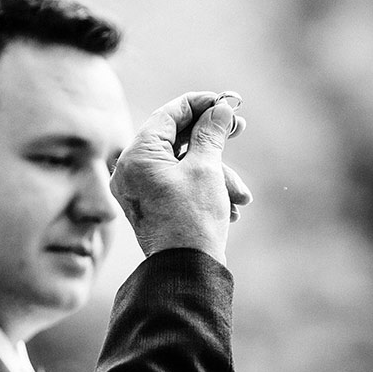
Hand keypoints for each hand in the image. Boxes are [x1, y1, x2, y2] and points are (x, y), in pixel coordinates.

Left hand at [112, 92, 252, 263]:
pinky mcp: (151, 206)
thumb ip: (211, 133)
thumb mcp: (207, 168)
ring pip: (183, 164)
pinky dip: (206, 188)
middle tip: (239, 127)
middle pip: (176, 138)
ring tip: (241, 195)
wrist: (187, 271)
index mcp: (136, 155)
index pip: (169, 114)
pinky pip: (179, 184)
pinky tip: (230, 205)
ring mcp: (139, 189)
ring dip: (217, 174)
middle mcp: (130, 169)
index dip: (201, 104)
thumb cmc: (194, 219)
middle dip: (212, 139)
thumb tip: (221, 109)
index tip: (227, 101)